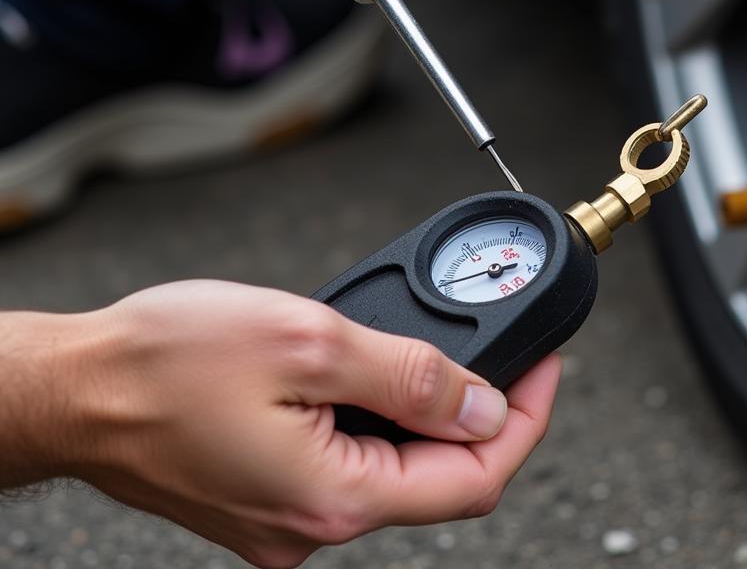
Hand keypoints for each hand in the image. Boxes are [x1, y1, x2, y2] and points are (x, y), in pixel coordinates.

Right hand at [54, 281, 560, 567]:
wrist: (80, 388)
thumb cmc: (168, 361)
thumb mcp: (309, 341)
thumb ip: (410, 376)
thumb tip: (483, 403)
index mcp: (336, 496)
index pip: (475, 479)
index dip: (526, 418)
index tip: (545, 365)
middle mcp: (315, 525)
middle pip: (440, 477)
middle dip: (482, 413)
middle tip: (501, 348)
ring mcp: (290, 518)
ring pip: (396, 468)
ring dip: (427, 413)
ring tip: (437, 353)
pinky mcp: (269, 497)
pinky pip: (351, 461)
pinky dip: (378, 419)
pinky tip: (369, 375)